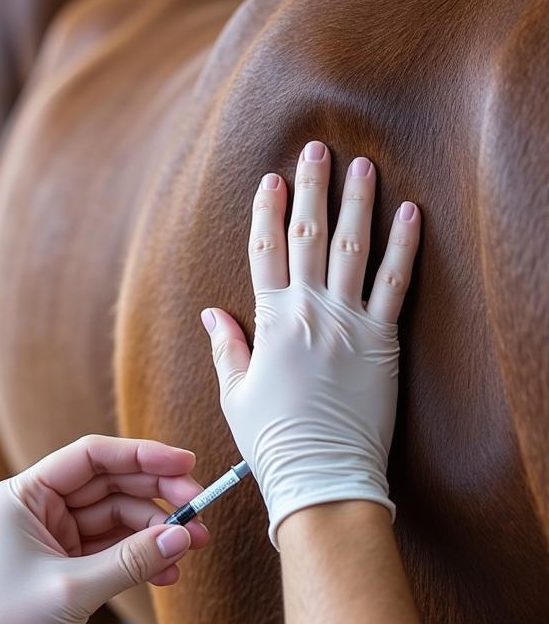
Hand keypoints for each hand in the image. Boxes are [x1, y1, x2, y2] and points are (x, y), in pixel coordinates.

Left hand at [0, 435, 208, 623]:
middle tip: (200, 509)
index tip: (187, 464)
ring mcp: (50, 539)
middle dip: (156, 496)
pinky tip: (168, 573)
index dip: (141, 456)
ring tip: (193, 547)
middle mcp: (35, 509)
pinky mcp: (63, 569)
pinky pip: (111, 551)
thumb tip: (183, 535)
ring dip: (154, 532)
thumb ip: (131, 560)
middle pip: (108, 485)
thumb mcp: (73, 590)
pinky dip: (139, 559)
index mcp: (22, 496)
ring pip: (114, 520)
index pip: (90, 458)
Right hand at [202, 141, 419, 547]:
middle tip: (316, 150)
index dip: (267, 211)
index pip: (265, 253)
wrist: (322, 474)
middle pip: (309, 237)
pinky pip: (396, 283)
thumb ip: (227, 348)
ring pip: (354, 248)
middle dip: (311, 190)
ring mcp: (350, 323)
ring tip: (363, 166)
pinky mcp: (383, 341)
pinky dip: (404, 246)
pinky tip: (410, 213)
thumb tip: (212, 313)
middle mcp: (311, 312)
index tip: (271, 179)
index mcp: (271, 323)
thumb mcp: (236, 394)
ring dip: (358, 203)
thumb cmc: (273, 440)